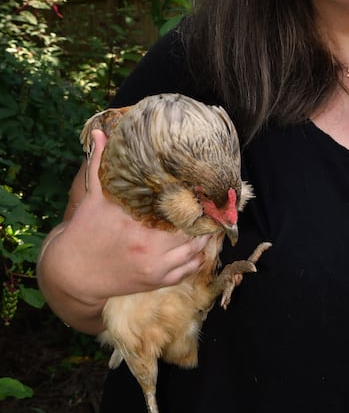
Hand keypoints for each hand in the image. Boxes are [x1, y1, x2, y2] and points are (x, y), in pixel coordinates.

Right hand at [38, 129, 209, 327]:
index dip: (193, 197)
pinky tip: (201, 245)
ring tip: (212, 221)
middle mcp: (148, 245)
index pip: (175, 206)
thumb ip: (99, 163)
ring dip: (206, 236)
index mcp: (134, 221)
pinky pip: (188, 270)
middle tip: (212, 203)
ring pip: (195, 249)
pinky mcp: (156, 281)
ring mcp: (154, 266)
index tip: (203, 186)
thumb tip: (100, 131)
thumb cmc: (84, 231)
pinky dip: (198, 257)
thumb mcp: (92, 197)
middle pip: (191, 227)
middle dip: (203, 215)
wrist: (73, 274)